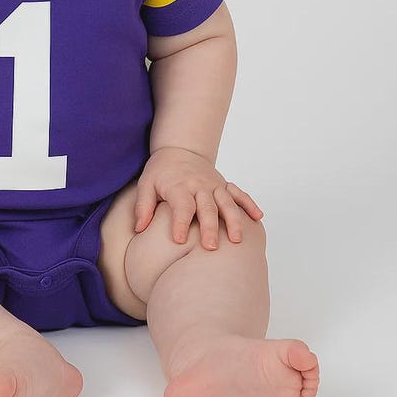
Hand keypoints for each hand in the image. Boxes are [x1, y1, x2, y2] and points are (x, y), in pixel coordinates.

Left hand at [134, 147, 262, 249]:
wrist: (179, 149)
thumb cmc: (160, 171)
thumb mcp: (145, 184)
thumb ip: (143, 206)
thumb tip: (138, 229)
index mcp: (179, 186)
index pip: (181, 205)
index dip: (180, 222)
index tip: (178, 240)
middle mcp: (199, 185)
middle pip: (206, 207)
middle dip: (209, 227)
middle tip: (211, 247)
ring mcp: (214, 185)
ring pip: (227, 202)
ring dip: (233, 220)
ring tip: (237, 240)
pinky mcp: (224, 185)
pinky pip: (239, 194)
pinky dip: (249, 204)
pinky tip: (257, 218)